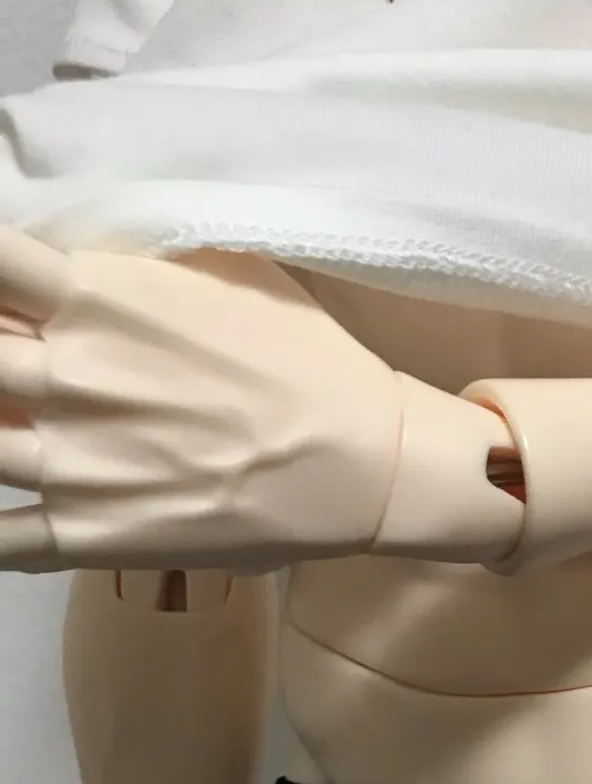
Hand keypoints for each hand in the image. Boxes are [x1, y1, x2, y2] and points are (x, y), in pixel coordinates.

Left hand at [0, 228, 511, 571]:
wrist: (364, 465)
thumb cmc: (306, 360)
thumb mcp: (224, 268)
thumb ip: (129, 263)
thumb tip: (67, 248)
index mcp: (93, 299)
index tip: (8, 291)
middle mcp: (69, 376)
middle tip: (22, 366)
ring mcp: (72, 464)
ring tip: (22, 423)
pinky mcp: (90, 535)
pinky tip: (11, 503)